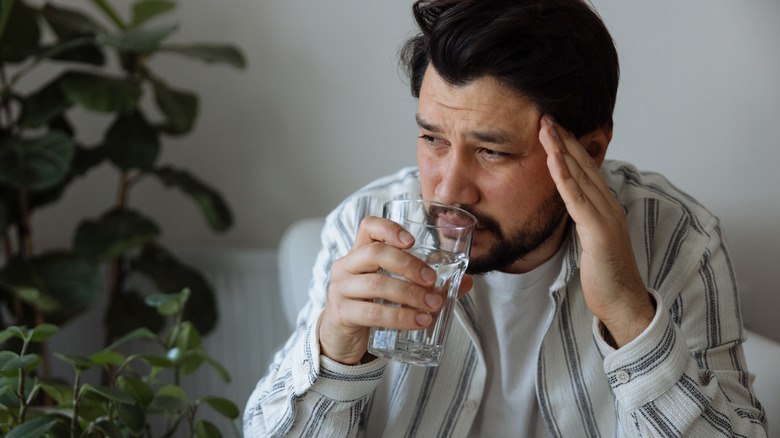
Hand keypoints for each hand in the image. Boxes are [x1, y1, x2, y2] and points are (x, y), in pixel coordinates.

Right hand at [319, 216, 473, 363]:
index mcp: (359, 253)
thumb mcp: (392, 290)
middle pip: (375, 253)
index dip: (390, 228)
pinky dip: (400, 317)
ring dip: (410, 294)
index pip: (368, 226)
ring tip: (434, 304)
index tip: (412, 241)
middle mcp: (345, 266)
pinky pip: (372, 313)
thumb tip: (466, 282)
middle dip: (408, 265)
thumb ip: (426, 284)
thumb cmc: (369, 305)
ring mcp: (340, 289)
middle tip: (432, 279)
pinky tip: (419, 321)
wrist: (341, 338)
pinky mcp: (341, 314)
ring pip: (377, 285)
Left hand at [539, 116, 654, 347]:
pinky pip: (578, 198)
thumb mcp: (589, 239)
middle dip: (564, 138)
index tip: (551, 126)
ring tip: (546, 126)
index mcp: (605, 206)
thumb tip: (567, 207)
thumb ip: (581, 219)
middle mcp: (608, 205)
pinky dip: (564, 177)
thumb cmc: (605, 275)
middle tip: (545, 114)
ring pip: (580, 175)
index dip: (568, 146)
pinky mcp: (599, 231)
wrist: (623, 303)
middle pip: (583, 164)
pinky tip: (553, 159)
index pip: (584, 169)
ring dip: (562, 148)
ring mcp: (606, 216)